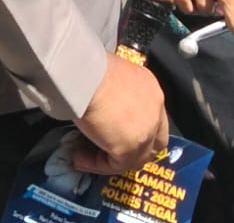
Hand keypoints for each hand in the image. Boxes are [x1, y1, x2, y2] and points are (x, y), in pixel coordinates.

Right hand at [72, 53, 167, 174]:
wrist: (85, 74)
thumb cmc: (90, 68)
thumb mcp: (109, 76)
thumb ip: (113, 95)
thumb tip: (100, 107)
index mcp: (150, 89)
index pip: (155, 119)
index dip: (137, 130)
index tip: (113, 133)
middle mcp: (155, 110)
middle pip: (152, 143)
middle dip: (129, 151)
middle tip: (103, 151)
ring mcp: (146, 131)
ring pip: (133, 158)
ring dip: (108, 159)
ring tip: (82, 155)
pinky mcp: (130, 148)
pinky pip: (115, 165)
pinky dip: (96, 164)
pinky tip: (79, 157)